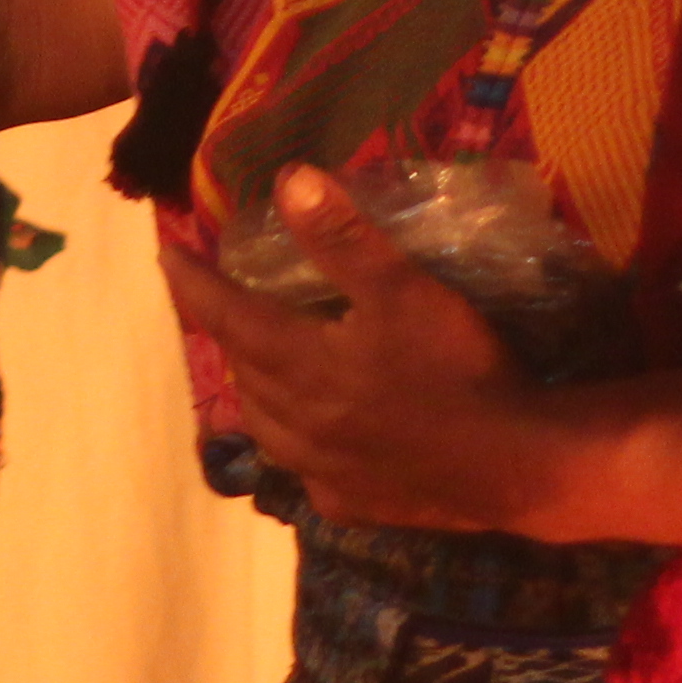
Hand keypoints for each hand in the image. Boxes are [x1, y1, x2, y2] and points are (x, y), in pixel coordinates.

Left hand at [155, 168, 556, 534]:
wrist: (515, 466)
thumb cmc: (458, 368)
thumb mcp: (403, 288)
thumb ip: (343, 236)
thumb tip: (288, 179)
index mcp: (301, 365)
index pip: (227, 316)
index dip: (193, 284)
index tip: (166, 255)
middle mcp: (297, 423)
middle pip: (243, 370)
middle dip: (226, 331)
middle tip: (223, 301)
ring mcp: (323, 470)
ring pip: (266, 425)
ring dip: (253, 388)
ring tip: (258, 363)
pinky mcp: (352, 503)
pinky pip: (304, 470)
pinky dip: (296, 442)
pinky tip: (314, 437)